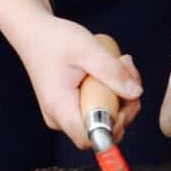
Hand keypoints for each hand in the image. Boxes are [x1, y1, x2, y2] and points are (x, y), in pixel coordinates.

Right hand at [0, 0, 140, 150]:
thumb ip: (113, 72)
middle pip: (102, 130)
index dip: (115, 127)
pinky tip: (112, 69)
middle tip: (129, 71)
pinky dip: (111, 92)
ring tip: (121, 64)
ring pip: (103, 118)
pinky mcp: (70, 106)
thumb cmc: (55, 39)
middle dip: (125, 105)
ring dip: (121, 95)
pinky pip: (97, 108)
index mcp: (60, 107)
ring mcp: (64, 114)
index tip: (126, 101)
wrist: (34, 32)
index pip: (91, 138)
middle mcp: (59, 118)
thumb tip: (136, 94)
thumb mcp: (88, 50)